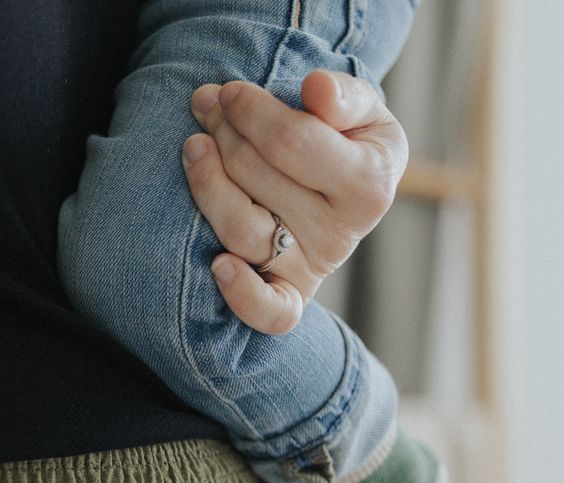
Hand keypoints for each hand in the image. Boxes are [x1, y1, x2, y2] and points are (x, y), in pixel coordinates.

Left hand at [180, 69, 410, 333]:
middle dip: (225, 134)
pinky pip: (270, 311)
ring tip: (193, 147)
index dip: (252, 112)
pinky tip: (218, 266)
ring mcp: (314, 266)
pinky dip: (243, 295)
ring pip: (244, 230)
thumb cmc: (346, 141)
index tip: (227, 92)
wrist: (347, 191)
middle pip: (259, 179)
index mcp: (370, 182)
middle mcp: (343, 232)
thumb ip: (343, 96)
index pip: (294, 142)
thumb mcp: (360, 111)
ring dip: (208, 185)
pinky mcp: (290, 295)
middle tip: (206, 106)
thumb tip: (315, 89)